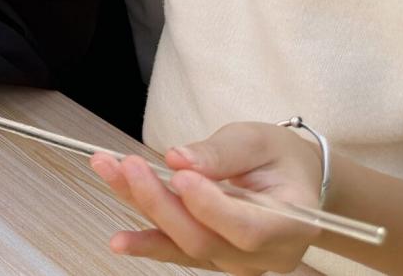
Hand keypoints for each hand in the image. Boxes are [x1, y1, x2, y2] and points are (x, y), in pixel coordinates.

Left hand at [91, 122, 322, 274]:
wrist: (287, 178)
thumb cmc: (278, 157)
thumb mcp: (256, 140)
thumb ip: (221, 153)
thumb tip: (178, 159)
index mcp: (293, 223)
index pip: (249, 229)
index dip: (211, 208)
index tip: (180, 175)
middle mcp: (266, 254)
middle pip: (205, 240)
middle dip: (162, 203)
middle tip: (131, 165)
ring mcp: (235, 261)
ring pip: (183, 245)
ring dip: (141, 209)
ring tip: (109, 172)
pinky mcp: (210, 256)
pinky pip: (174, 249)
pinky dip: (144, 235)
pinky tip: (118, 237)